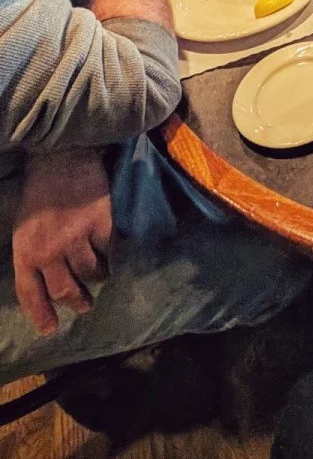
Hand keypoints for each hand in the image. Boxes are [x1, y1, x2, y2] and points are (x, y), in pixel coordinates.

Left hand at [13, 149, 111, 334]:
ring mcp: (76, 237)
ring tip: (102, 275)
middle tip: (85, 305)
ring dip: (97, 279)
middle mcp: (49, 250)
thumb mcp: (24, 229)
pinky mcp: (101, 224)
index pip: (31, 294)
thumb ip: (34, 256)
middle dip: (77, 302)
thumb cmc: (39, 194)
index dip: (41, 315)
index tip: (52, 329)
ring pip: (92, 274)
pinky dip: (114, 257)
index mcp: (25, 252)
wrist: (62, 157)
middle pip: (65, 290)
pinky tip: (114, 255)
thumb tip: (51, 284)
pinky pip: (111, 252)